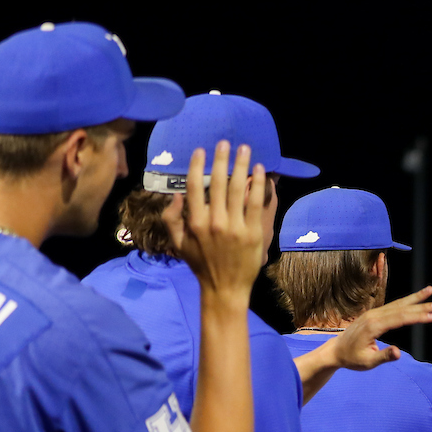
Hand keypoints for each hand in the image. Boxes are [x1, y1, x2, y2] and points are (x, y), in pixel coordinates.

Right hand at [162, 141, 265, 302]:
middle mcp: (214, 222)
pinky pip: (255, 203)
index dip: (197, 165)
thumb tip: (177, 196)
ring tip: (245, 149)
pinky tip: (260, 170)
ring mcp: (235, 227)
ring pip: (239, 188)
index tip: (201, 150)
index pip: (195, 186)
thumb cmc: (201, 265)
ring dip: (242, 165)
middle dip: (222, 159)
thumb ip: (171, 219)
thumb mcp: (178, 244)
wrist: (225, 288)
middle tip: (225, 142)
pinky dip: (258, 184)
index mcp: (195, 222)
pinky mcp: (253, 233)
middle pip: (219, 182)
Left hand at [330, 287, 431, 370]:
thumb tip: (398, 353)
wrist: (336, 350)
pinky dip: (406, 302)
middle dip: (422, 305)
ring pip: (398, 303)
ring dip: (415, 298)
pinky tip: (415, 300)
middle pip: (402, 308)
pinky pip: (393, 305)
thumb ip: (383, 356)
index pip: (400, 319)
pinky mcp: (374, 314)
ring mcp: (374, 313)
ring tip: (430, 291)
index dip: (418, 317)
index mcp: (374, 326)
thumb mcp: (367, 362)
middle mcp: (374, 315)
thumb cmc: (352, 358)